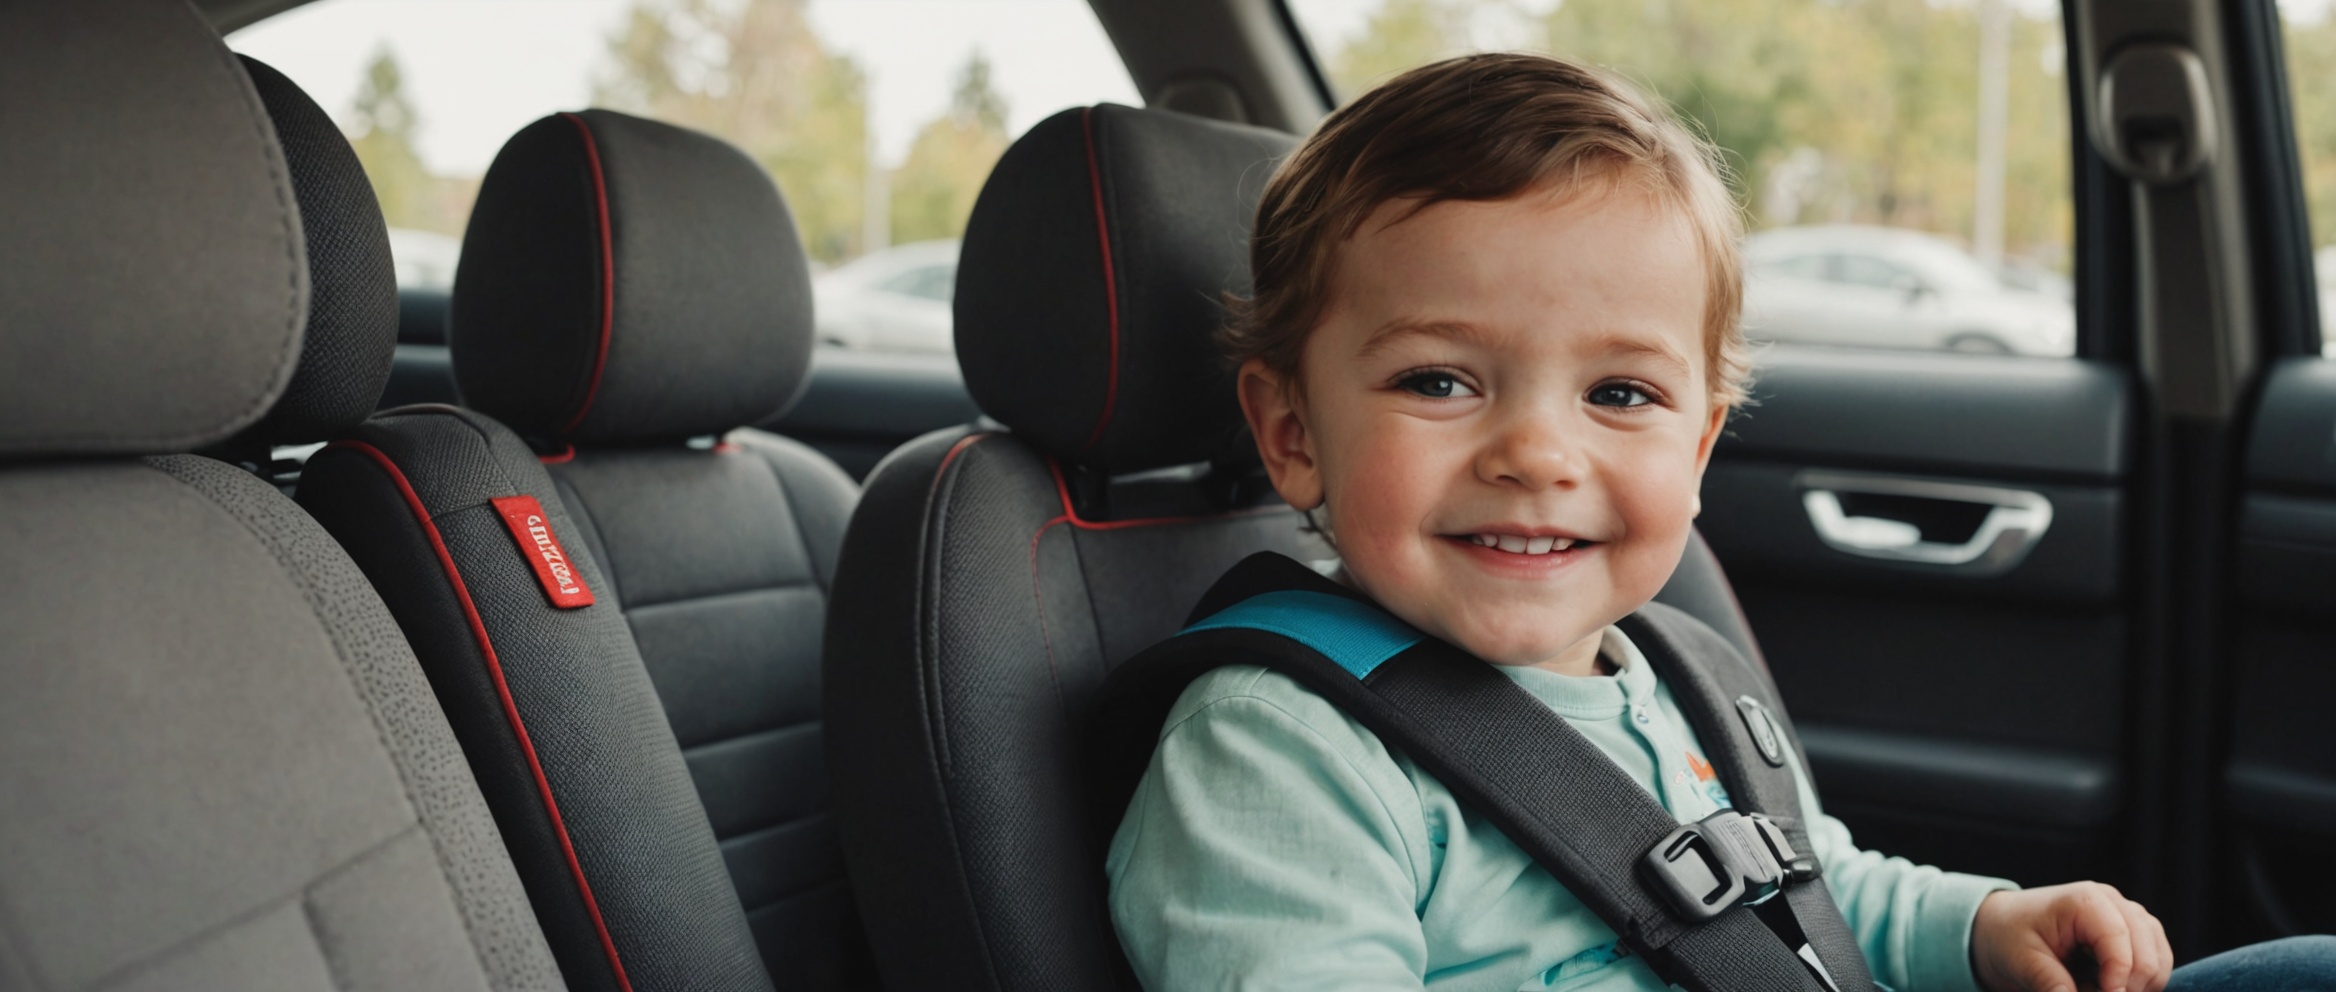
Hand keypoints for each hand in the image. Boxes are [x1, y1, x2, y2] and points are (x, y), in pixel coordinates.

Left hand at [1972, 883, 2171, 991]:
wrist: (2005, 927)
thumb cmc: (2010, 938)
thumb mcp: (2021, 961)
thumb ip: (2050, 984)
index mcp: (2085, 900)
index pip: (2120, 940)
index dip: (2117, 977)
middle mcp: (2114, 902)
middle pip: (2147, 953)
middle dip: (2127, 987)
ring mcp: (2129, 915)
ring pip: (2159, 959)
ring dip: (2137, 986)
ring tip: (2096, 989)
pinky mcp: (2136, 933)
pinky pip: (2158, 962)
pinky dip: (2142, 984)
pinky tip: (2108, 987)